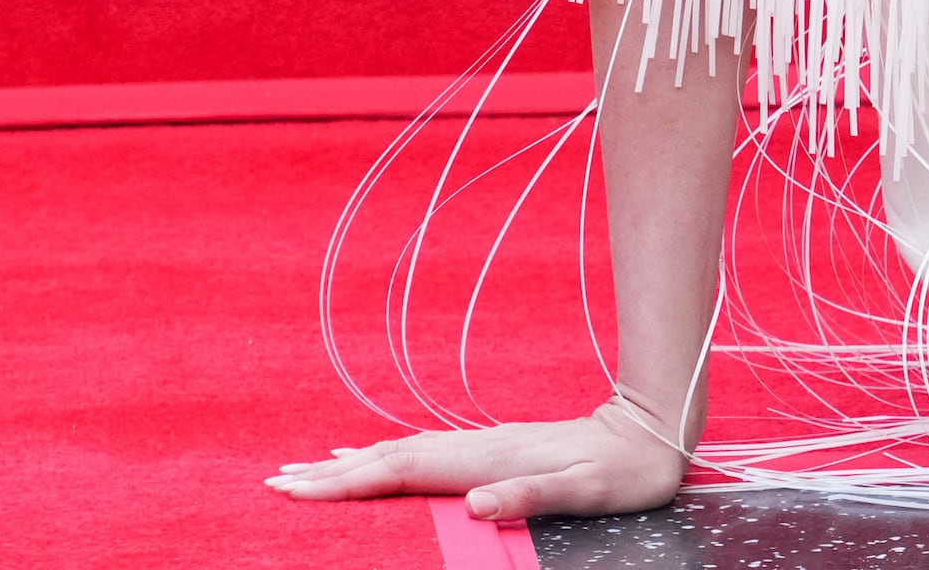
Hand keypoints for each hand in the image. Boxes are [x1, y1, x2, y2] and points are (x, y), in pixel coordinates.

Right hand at [268, 398, 687, 520]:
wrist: (652, 428)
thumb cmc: (624, 470)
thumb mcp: (587, 490)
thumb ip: (532, 494)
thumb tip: (476, 501)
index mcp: (488, 460)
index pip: (403, 470)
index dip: (349, 481)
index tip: (297, 488)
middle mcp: (478, 447)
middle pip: (391, 458)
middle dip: (332, 473)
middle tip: (276, 480)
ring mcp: (484, 444)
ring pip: (403, 452)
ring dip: (353, 462)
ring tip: (307, 470)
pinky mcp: (494, 446)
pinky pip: (425, 453)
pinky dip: (388, 456)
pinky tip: (373, 456)